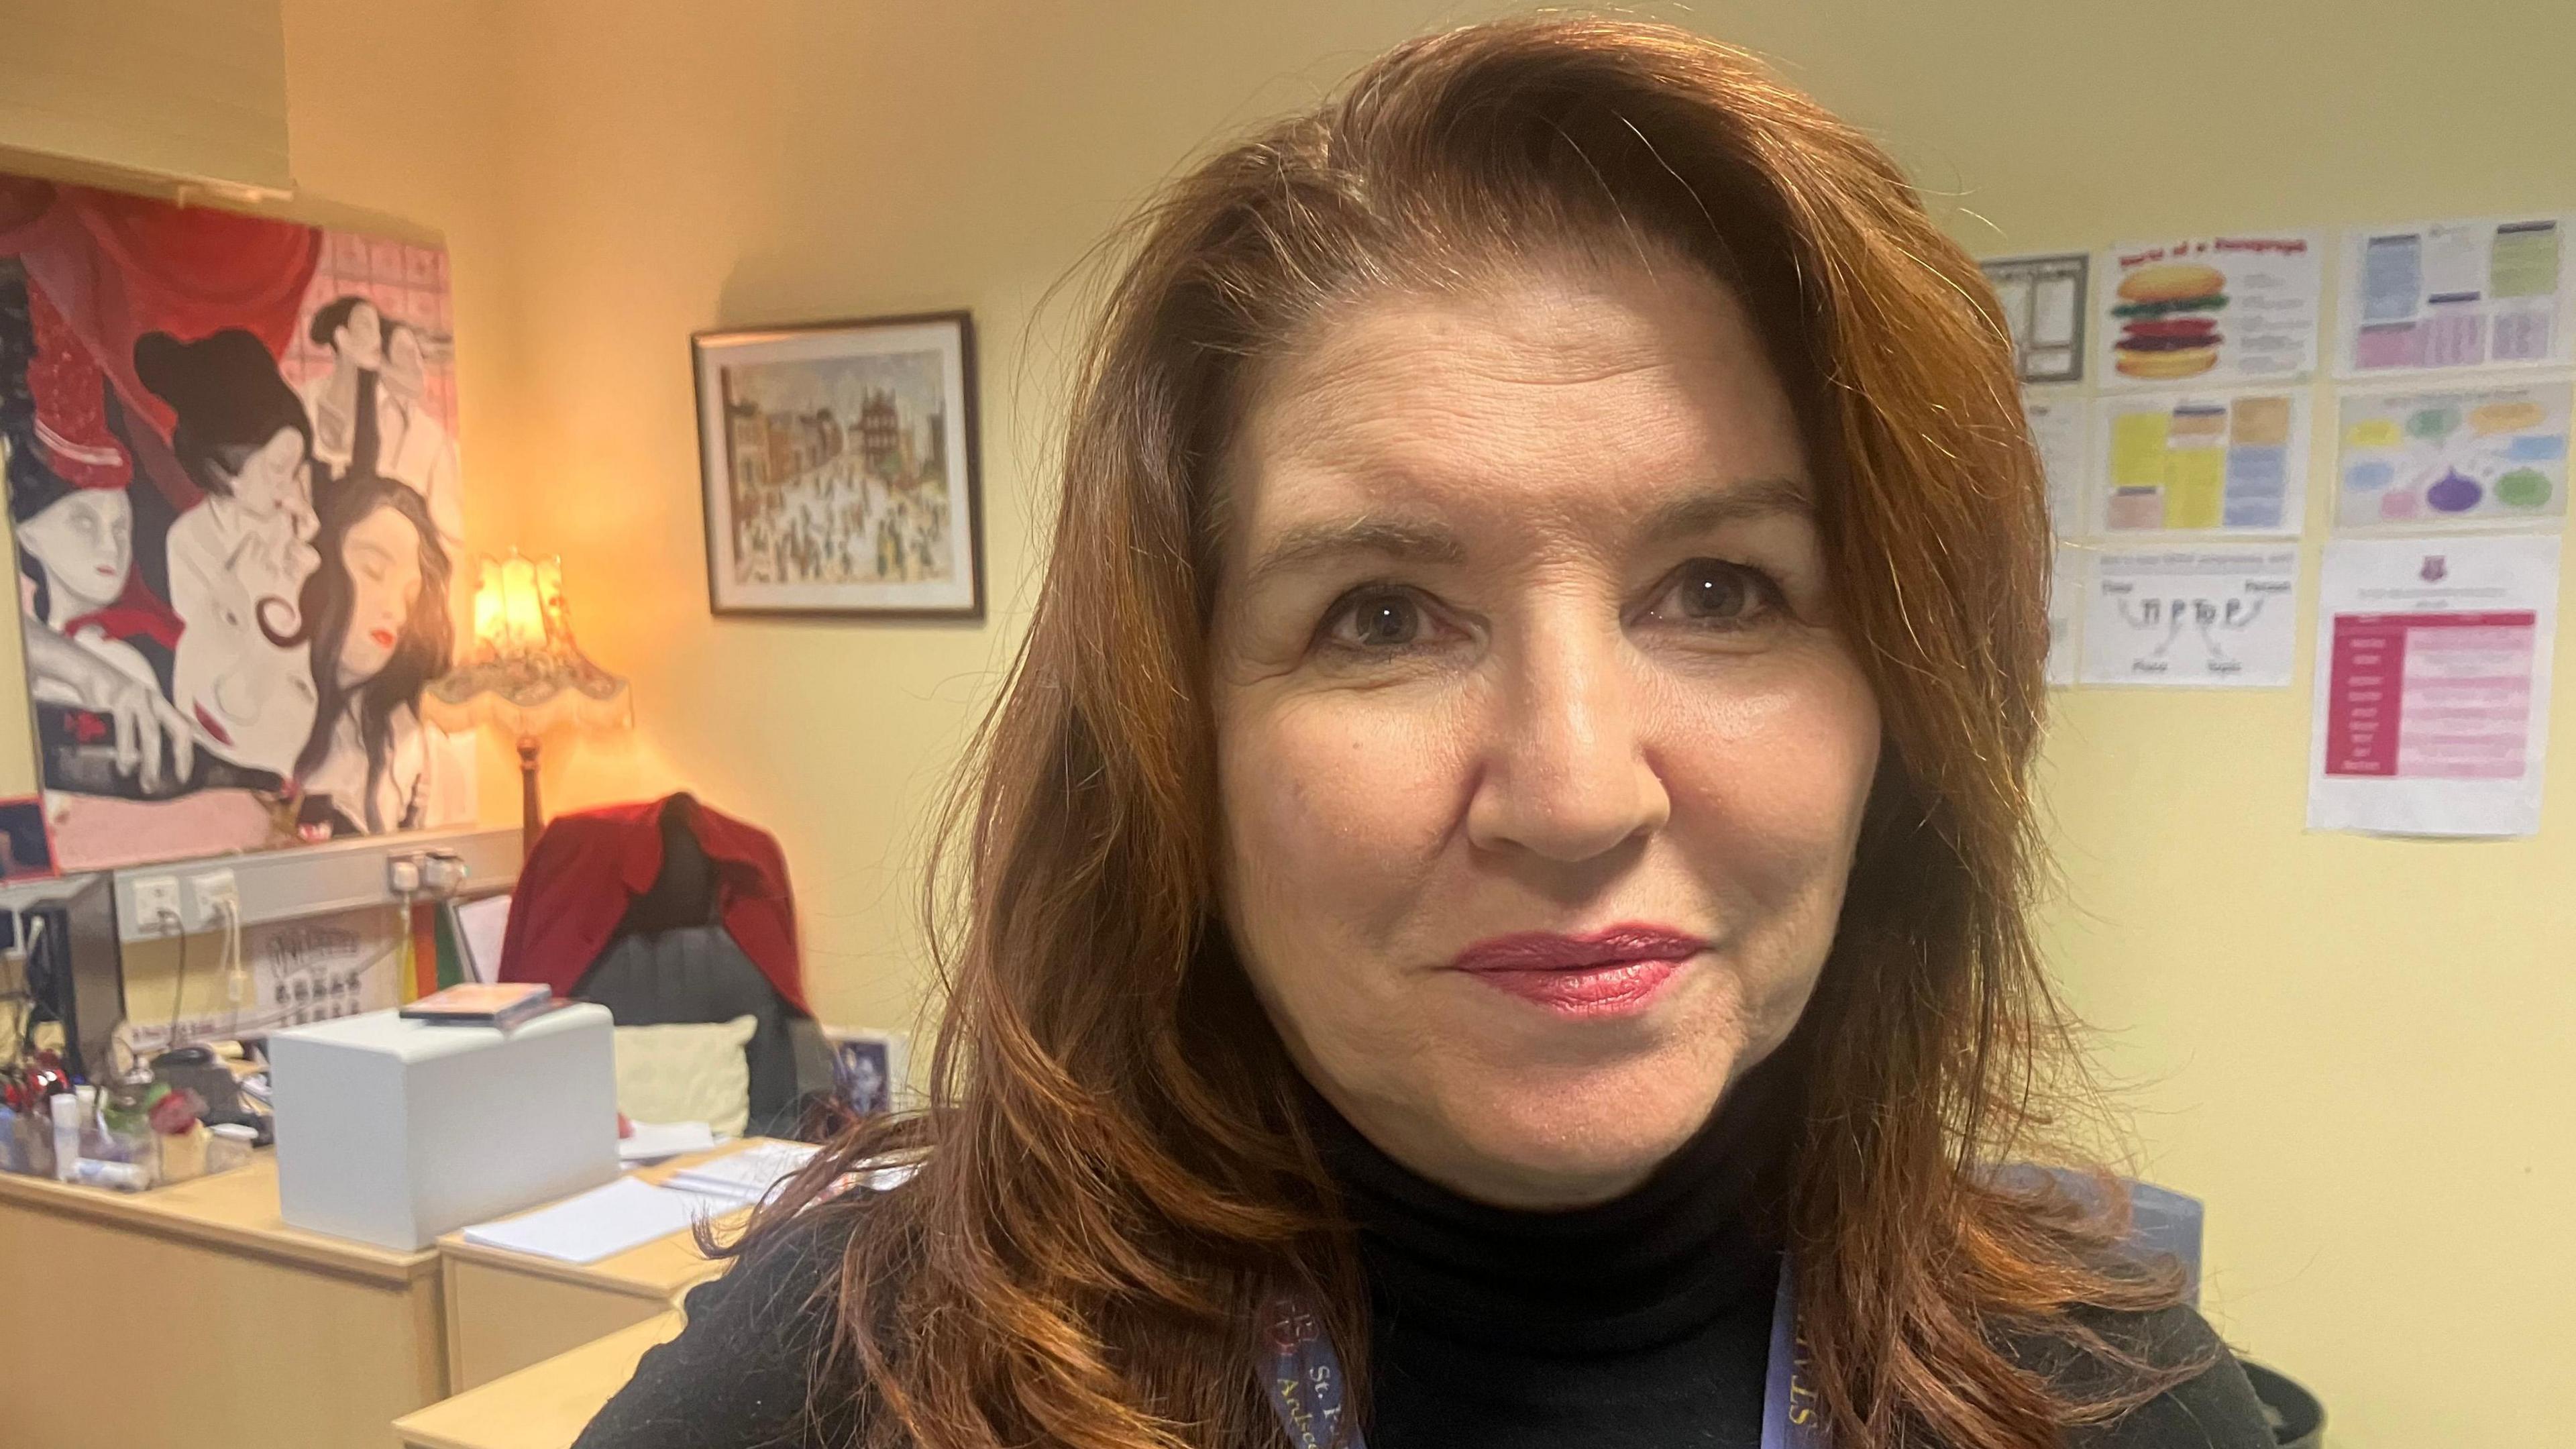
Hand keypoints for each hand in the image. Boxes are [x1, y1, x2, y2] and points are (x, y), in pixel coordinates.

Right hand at [21, 626, 195, 790]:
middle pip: (179, 729)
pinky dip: (126, 750)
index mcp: (161, 704)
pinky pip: (125, 730)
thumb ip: (145, 727)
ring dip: (151, 762)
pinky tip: (125, 766)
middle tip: (181, 779)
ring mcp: (138, 698)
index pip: (188, 724)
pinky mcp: (118, 700)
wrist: (85, 671)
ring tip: (147, 783)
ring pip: (151, 733)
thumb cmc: (110, 697)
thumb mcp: (134, 708)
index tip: (211, 759)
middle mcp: (154, 699)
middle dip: (183, 756)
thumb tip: (147, 758)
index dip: (204, 742)